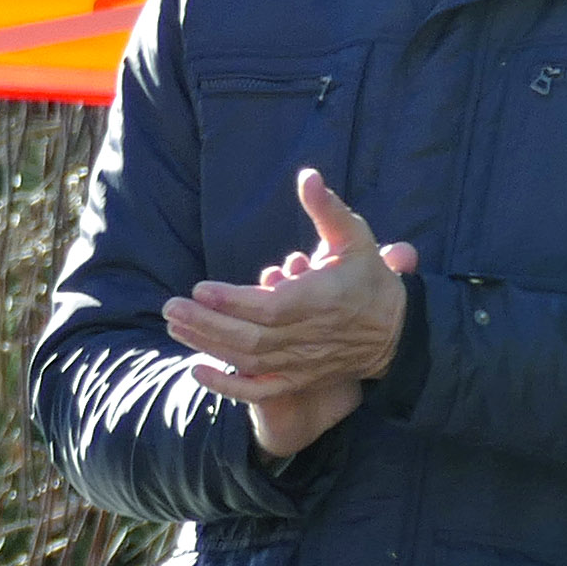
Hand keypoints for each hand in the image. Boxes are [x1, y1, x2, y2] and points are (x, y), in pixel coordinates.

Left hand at [167, 167, 416, 457]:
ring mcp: (302, 361)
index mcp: (320, 300)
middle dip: (207, 323)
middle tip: (170, 307)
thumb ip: (327, 209)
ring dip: (207, 344)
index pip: (270, 307)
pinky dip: (227, 386)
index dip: (233, 302)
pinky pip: (260, 389)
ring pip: (249, 359)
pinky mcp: (298, 378)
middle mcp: (309, 335)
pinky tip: (196, 370)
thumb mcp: (354, 238)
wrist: (396, 331)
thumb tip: (307, 176)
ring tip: (173, 325)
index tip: (199, 288)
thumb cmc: (369, 279)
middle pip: (251, 336)